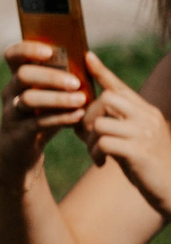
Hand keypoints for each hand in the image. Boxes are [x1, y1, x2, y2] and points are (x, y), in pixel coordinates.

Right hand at [0, 39, 90, 179]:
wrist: (21, 152)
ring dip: (57, 98)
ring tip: (81, 100)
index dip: (28, 49)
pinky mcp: (18, 132)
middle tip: (75, 82)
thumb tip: (88, 58)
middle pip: (23, 75)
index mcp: (18, 77)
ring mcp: (11, 112)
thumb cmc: (41, 116)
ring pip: (28, 99)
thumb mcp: (48, 95)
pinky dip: (60, 118)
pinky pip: (37, 122)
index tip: (50, 52)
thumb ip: (61, 78)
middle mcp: (10, 92)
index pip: (13, 55)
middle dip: (51, 76)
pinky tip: (78, 115)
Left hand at [85, 52, 170, 215]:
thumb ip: (112, 125)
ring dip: (90, 141)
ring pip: (101, 123)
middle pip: (106, 99)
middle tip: (88, 135)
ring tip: (96, 154)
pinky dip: (95, 154)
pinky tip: (101, 163)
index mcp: (145, 111)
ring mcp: (144, 133)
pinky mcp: (139, 151)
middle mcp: (147, 116)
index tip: (87, 56)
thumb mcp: (129, 139)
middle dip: (88, 116)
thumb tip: (80, 119)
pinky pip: (104, 143)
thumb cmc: (144, 163)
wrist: (168, 187)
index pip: (120, 86)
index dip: (102, 72)